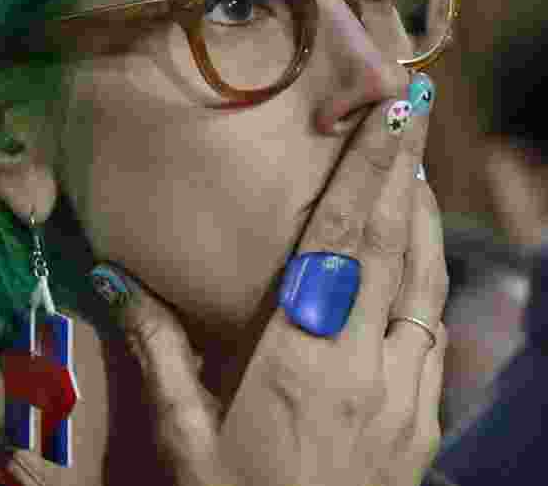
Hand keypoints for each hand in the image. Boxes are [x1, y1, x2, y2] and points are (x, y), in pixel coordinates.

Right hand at [95, 95, 447, 485]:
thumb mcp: (183, 439)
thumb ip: (157, 351)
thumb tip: (112, 276)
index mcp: (300, 361)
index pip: (339, 243)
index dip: (363, 171)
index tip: (386, 112)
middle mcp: (364, 367)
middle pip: (394, 248)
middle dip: (403, 171)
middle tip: (411, 108)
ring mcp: (405, 397)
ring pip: (426, 285)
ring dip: (423, 219)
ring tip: (413, 167)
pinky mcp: (424, 425)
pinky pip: (434, 334)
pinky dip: (429, 282)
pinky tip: (418, 262)